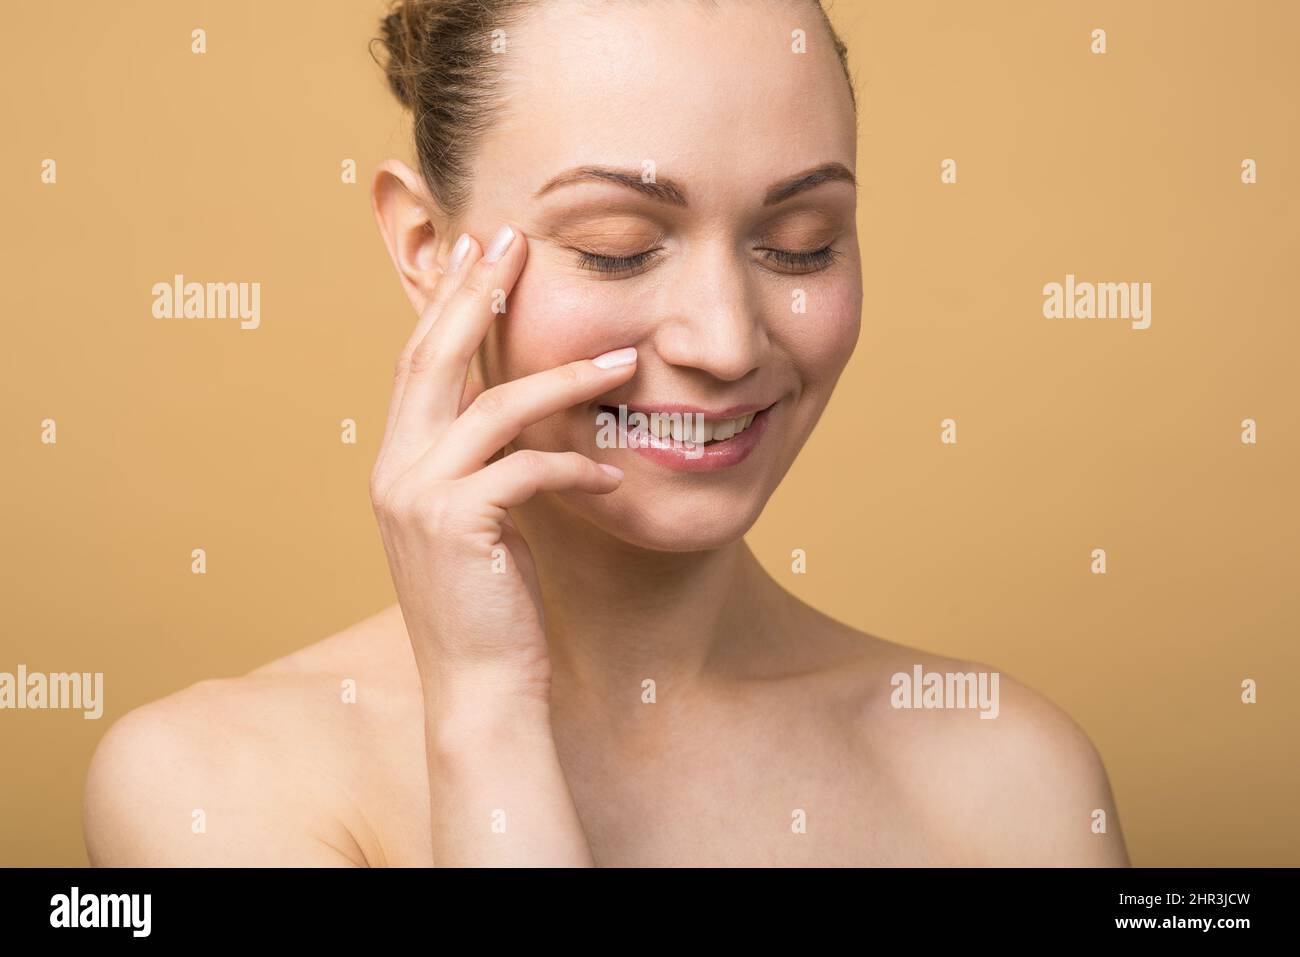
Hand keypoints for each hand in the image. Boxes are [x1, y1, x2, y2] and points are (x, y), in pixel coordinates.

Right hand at [369, 222, 638, 715]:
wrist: (479, 687)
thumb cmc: (491, 605)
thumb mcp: (481, 519)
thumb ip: (484, 461)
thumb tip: (520, 409)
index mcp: (397, 463)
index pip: (419, 363)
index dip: (446, 302)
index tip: (478, 249)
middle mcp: (394, 471)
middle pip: (434, 357)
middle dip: (475, 293)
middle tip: (515, 238)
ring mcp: (417, 497)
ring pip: (492, 407)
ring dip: (565, 379)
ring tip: (625, 360)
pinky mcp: (456, 525)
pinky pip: (527, 469)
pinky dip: (577, 468)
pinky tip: (614, 479)